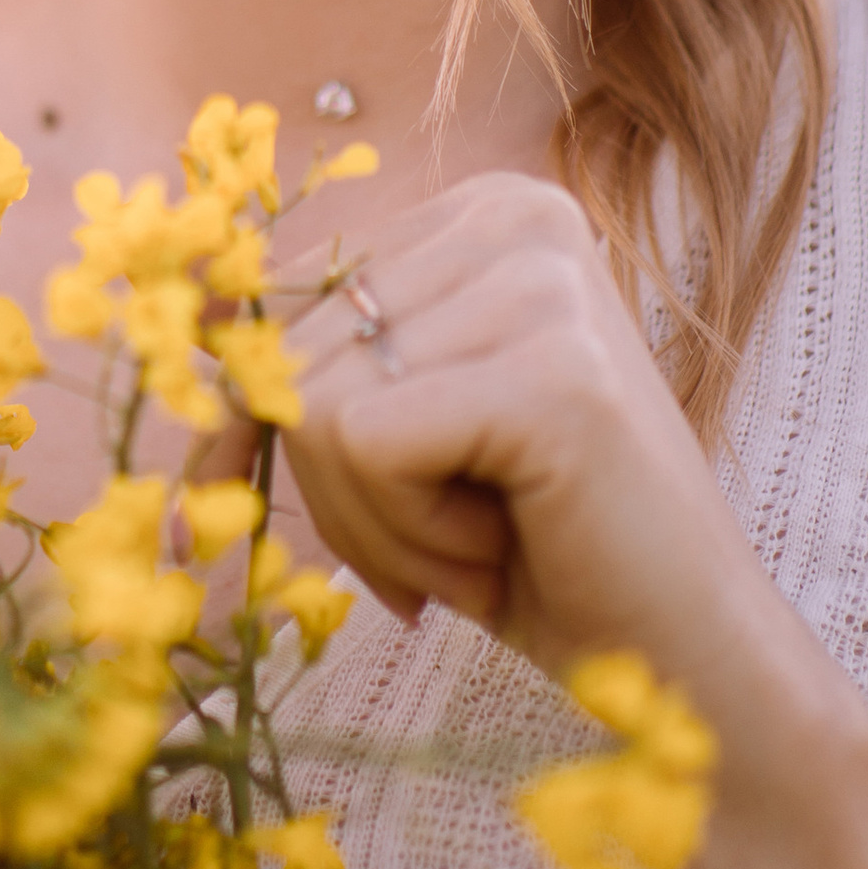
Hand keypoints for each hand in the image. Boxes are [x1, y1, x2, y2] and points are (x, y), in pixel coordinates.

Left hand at [276, 171, 775, 693]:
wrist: (684, 658)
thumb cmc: (534, 547)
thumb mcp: (403, 429)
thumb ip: (306, 361)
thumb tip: (183, 319)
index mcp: (486, 210)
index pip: (287, 303)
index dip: (289, 428)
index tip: (382, 500)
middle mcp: (518, 215)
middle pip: (292, 355)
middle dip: (344, 491)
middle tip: (464, 536)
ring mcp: (542, 286)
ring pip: (317, 407)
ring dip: (381, 522)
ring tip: (491, 537)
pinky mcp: (551, 372)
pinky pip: (364, 446)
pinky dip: (411, 534)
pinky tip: (507, 545)